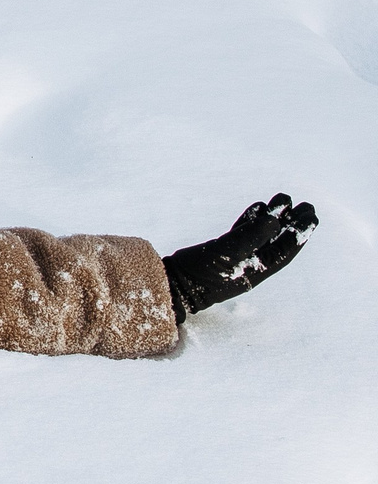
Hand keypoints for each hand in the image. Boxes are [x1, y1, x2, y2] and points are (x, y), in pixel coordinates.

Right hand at [162, 194, 316, 319]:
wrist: (174, 283)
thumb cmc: (200, 274)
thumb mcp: (226, 254)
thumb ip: (250, 236)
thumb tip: (274, 221)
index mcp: (257, 270)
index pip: (284, 250)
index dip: (299, 233)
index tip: (310, 215)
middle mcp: (250, 264)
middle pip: (276, 241)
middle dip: (291, 224)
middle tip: (305, 205)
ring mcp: (236, 256)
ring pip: (260, 234)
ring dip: (272, 218)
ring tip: (282, 200)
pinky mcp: (221, 250)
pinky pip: (243, 232)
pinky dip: (251, 220)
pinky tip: (257, 208)